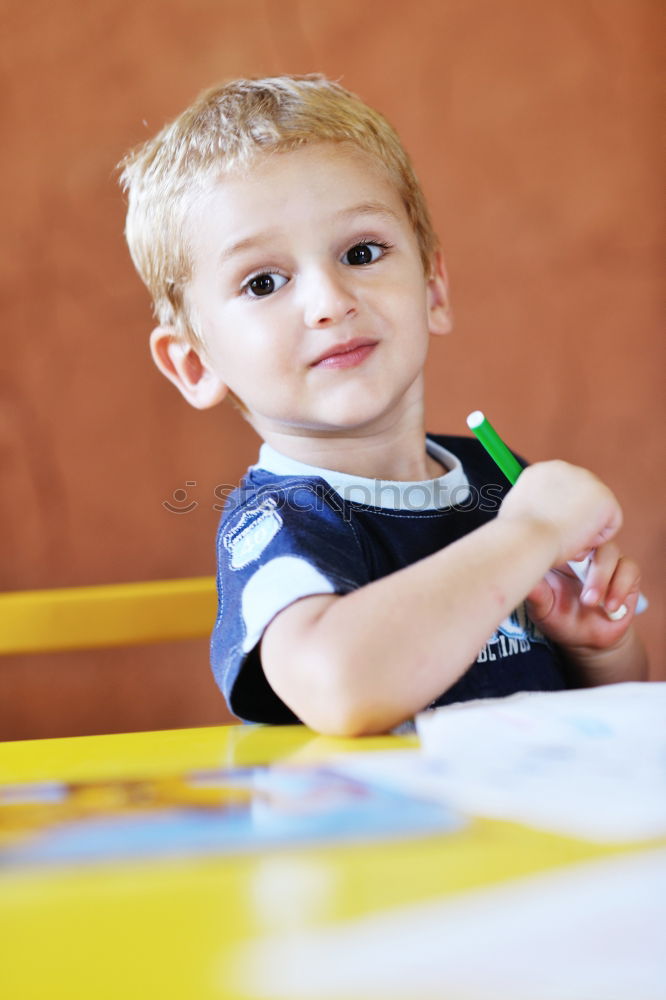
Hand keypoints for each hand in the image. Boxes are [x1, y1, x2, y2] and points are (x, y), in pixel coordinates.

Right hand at [499, 461, 622, 566]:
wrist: (527, 539)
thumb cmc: (516, 536)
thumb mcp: (516, 510)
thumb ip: (533, 503)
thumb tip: (538, 513)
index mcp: (541, 471)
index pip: (562, 494)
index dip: (557, 516)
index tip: (545, 529)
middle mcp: (564, 468)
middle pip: (582, 500)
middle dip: (574, 521)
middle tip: (556, 537)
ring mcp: (587, 480)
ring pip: (596, 513)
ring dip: (583, 530)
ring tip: (562, 539)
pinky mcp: (604, 497)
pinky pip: (610, 524)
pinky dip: (596, 539)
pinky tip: (576, 539)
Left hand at [525, 541, 641, 651]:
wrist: (582, 639)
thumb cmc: (557, 616)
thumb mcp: (542, 606)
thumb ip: (536, 593)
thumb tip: (521, 578)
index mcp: (563, 554)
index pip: (567, 535)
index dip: (566, 544)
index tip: (561, 564)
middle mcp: (585, 554)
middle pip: (591, 539)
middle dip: (586, 566)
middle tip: (581, 594)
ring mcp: (606, 562)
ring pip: (610, 553)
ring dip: (601, 579)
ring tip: (591, 603)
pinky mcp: (626, 575)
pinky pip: (629, 569)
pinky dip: (619, 587)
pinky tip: (609, 607)